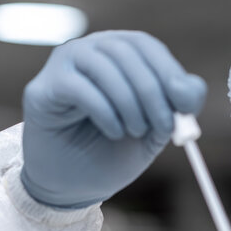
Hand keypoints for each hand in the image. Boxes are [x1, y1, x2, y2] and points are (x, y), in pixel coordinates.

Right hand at [21, 30, 205, 207]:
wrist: (74, 184)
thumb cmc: (114, 151)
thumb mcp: (155, 131)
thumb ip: (174, 109)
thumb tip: (186, 89)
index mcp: (119, 54)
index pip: (146, 46)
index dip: (169, 72)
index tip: (185, 106)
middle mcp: (90, 50)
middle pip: (126, 52)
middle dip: (153, 92)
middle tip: (164, 126)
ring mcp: (63, 66)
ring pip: (105, 67)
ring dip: (130, 103)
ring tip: (135, 132)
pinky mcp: (43, 88)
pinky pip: (79, 89)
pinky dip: (105, 112)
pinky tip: (114, 132)